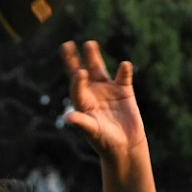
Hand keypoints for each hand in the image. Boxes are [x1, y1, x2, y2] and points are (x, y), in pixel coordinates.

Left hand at [60, 39, 146, 160]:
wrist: (125, 147)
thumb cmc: (104, 141)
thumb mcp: (92, 131)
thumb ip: (82, 122)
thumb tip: (68, 117)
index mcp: (82, 102)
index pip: (76, 87)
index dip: (77, 80)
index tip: (79, 72)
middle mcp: (93, 93)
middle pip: (82, 73)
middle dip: (74, 60)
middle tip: (66, 45)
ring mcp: (108, 90)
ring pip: (99, 70)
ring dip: (94, 58)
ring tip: (89, 44)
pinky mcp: (124, 91)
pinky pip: (123, 77)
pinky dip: (124, 71)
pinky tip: (124, 65)